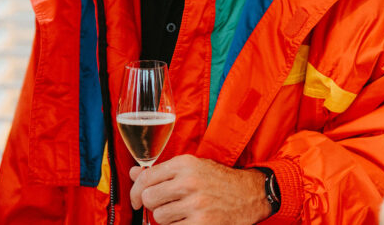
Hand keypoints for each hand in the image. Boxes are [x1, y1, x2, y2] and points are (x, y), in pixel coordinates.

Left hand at [129, 154, 271, 223]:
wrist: (249, 194)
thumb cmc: (219, 180)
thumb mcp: (193, 167)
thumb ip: (162, 170)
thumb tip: (134, 172)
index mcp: (185, 164)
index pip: (146, 177)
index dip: (135, 190)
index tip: (136, 199)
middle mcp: (189, 182)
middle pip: (149, 198)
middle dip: (153, 205)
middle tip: (165, 205)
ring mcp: (196, 204)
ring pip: (159, 217)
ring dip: (166, 219)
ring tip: (181, 213)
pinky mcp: (202, 224)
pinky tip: (188, 220)